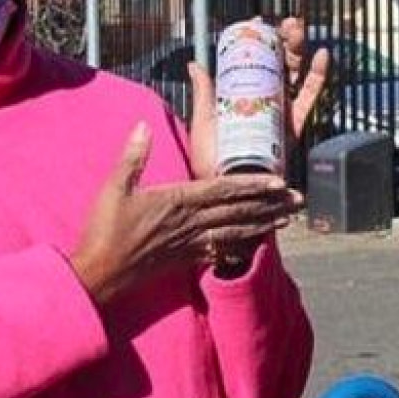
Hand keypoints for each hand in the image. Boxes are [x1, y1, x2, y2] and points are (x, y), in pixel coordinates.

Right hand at [71, 123, 304, 304]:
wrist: (100, 272)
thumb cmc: (105, 229)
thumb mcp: (115, 187)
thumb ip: (133, 156)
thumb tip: (143, 125)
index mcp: (177, 201)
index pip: (224, 190)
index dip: (253, 184)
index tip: (278, 182)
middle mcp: (190, 223)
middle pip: (238, 211)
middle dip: (270, 204)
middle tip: (298, 200)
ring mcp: (190, 243)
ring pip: (235, 231)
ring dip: (263, 224)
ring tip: (286, 219)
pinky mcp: (185, 258)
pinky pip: (220, 250)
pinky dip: (240, 245)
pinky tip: (254, 243)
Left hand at [185, 16, 331, 177]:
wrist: (227, 189)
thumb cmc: (211, 160)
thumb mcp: (204, 120)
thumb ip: (204, 93)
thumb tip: (194, 64)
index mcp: (244, 96)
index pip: (253, 62)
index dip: (258, 41)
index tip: (256, 23)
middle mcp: (265, 100)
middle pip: (278, 63)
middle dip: (283, 39)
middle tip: (283, 22)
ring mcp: (281, 110)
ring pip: (295, 73)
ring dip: (299, 49)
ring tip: (297, 29)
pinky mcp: (294, 124)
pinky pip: (310, 97)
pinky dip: (319, 76)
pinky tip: (322, 56)